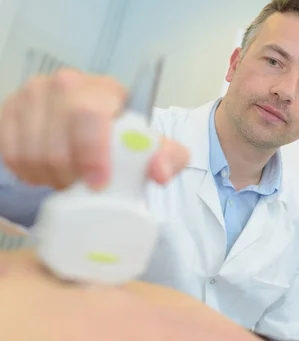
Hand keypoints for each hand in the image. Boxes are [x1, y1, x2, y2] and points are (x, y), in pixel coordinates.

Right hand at [0, 69, 188, 189]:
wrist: (95, 126)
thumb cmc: (124, 136)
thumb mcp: (155, 146)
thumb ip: (169, 157)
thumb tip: (160, 173)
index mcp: (104, 89)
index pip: (89, 114)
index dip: (91, 152)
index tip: (99, 182)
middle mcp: (65, 84)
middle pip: (57, 142)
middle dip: (72, 174)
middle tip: (86, 184)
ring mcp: (32, 95)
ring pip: (31, 153)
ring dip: (52, 177)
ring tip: (70, 177)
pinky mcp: (9, 110)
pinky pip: (11, 154)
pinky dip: (30, 173)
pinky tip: (49, 171)